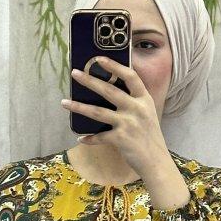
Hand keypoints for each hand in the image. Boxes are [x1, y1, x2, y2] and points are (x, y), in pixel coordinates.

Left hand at [62, 56, 189, 209]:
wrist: (156, 162)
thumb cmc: (150, 137)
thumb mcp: (147, 114)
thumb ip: (134, 102)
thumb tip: (110, 91)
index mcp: (144, 99)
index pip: (130, 76)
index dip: (114, 65)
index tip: (99, 59)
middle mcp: (136, 108)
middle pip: (109, 90)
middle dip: (89, 81)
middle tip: (74, 73)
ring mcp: (128, 123)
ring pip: (98, 112)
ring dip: (79, 107)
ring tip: (64, 102)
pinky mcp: (121, 139)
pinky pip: (100, 137)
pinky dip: (89, 138)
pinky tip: (80, 138)